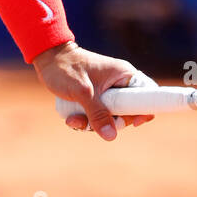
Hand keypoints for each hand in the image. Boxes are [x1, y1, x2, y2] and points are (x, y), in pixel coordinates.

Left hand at [34, 42, 154, 140]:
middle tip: (93, 122)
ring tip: (73, 119)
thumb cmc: (67, 69)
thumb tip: (111, 136)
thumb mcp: (83, 93)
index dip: (145, 109)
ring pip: (110, 117)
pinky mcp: (96, 99)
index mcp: (124, 75)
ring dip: (92, 124)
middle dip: (110, 122)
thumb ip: (98, 114)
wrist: (48, 61)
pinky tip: (70, 118)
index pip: (148, 93)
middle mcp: (119, 84)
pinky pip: (97, 117)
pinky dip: (85, 121)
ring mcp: (108, 92)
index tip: (134, 122)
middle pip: (129, 112)